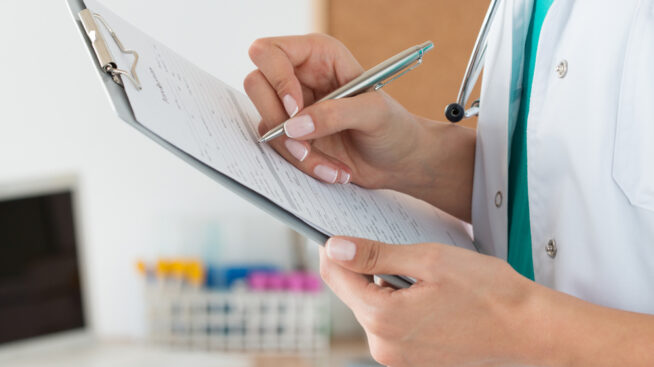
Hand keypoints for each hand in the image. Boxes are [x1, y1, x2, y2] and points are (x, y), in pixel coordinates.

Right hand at [244, 34, 424, 188]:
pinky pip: (279, 149)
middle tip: (304, 143)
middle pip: (256, 84)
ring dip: (296, 151)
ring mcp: (293, 108)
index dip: (276, 78)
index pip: (271, 52)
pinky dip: (304, 165)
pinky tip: (333, 170)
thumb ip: (335, 114)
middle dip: (277, 120)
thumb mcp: (374, 114)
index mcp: (319, 55)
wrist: (400, 162)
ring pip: (266, 124)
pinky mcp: (292, 136)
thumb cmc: (395, 127)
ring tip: (332, 166)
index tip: (295, 109)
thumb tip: (294, 125)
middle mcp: (300, 77)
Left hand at [319, 237, 540, 366]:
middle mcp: (383, 345)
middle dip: (362, 266)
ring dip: (382, 284)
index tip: (341, 228)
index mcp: (383, 319)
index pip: (336, 277)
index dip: (335, 249)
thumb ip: (375, 255)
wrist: (530, 330)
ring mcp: (397, 357)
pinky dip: (396, 301)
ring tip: (417, 270)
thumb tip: (335, 247)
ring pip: (370, 307)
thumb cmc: (489, 292)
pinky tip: (424, 290)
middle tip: (391, 244)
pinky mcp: (411, 359)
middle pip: (351, 293)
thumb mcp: (428, 260)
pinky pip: (389, 323)